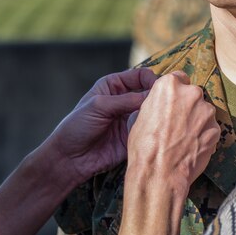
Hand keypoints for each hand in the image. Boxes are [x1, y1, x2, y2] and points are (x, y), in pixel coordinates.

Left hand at [41, 67, 157, 183]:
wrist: (69, 158)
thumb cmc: (77, 126)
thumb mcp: (99, 106)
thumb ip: (126, 100)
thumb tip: (154, 95)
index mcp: (114, 86)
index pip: (140, 76)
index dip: (152, 79)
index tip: (159, 88)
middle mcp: (125, 100)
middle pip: (149, 94)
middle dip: (158, 98)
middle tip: (166, 104)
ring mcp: (130, 119)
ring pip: (152, 113)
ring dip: (157, 115)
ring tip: (160, 119)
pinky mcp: (133, 137)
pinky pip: (149, 131)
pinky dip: (154, 130)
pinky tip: (155, 132)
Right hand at [126, 72, 218, 194]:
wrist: (159, 172)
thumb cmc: (144, 146)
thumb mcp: (140, 116)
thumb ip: (156, 103)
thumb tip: (161, 105)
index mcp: (169, 85)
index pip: (179, 78)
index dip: (176, 91)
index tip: (174, 101)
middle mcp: (191, 93)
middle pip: (193, 94)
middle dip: (187, 106)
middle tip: (177, 124)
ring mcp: (206, 111)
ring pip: (203, 111)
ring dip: (197, 121)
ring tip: (183, 138)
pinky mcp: (216, 129)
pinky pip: (210, 128)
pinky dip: (204, 135)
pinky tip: (191, 147)